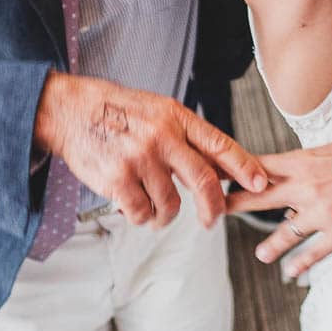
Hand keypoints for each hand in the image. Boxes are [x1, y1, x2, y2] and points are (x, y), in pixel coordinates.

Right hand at [34, 71, 267, 227]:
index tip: (260, 183)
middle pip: (204, 181)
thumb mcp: (159, 110)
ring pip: (171, 204)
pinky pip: (142, 212)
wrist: (71, 111)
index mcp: (176, 117)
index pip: (219, 143)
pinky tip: (134, 206)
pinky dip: (142, 217)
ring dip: (166, 215)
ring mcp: (141, 159)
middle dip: (214, 207)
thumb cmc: (118, 112)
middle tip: (211, 220)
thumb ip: (186, 135)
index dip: (243, 166)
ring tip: (156, 209)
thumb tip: (219, 167)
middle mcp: (163, 137)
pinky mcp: (118, 179)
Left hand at [226, 134, 331, 277]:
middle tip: (215, 212)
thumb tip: (279, 169)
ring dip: (269, 247)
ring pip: (285, 234)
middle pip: (259, 199)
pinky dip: (300, 265)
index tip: (214, 178)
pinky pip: (313, 253)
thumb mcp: (328, 150)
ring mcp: (322, 212)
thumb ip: (301, 162)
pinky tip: (291, 272)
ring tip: (260, 255)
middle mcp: (306, 187)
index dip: (234, 173)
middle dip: (234, 205)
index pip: (258, 168)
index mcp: (303, 162)